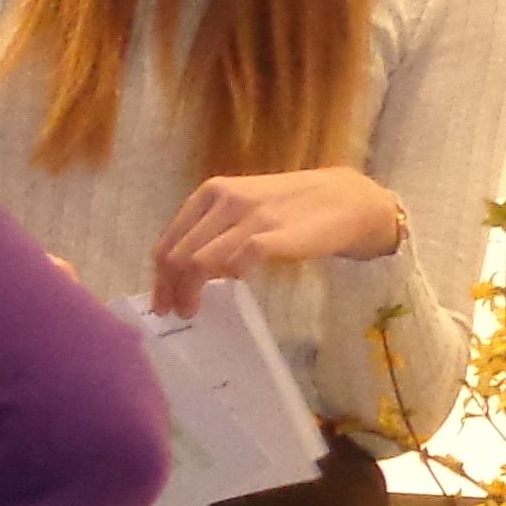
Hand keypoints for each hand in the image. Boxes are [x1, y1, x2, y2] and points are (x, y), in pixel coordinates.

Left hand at [149, 167, 405, 316]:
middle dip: (169, 289)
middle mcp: (225, 200)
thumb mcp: (242, 207)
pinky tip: (233, 287)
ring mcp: (250, 217)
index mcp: (211, 192)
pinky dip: (228, 278)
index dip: (159, 276)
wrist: (346, 201)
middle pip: (178, 255)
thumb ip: (213, 230)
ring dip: (190, 292)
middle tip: (173, 312)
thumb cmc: (291, 208)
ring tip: (191, 310)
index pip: (170, 239)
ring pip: (200, 261)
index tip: (160, 301)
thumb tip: (181, 270)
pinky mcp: (274, 235)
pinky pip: (239, 261)